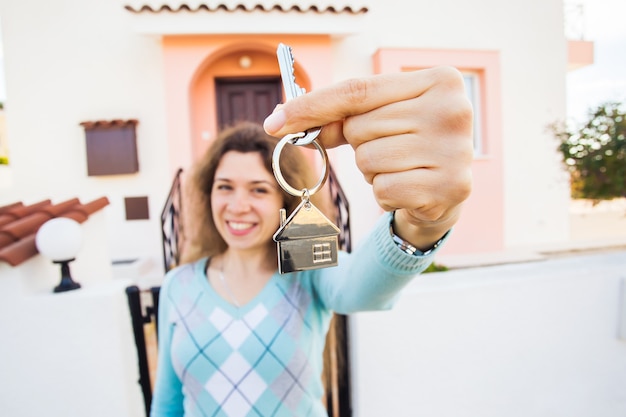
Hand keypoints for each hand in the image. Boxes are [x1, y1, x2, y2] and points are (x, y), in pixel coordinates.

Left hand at [264, 66, 473, 249]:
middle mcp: (454, 111)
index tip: (274, 122)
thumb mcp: (381, 119)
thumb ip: (341, 116)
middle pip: (360, 128)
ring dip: (373, 172)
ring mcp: (456, 151)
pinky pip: (383, 190)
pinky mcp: (451, 188)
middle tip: (391, 149)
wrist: (447, 189)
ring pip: (368, 161)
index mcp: (439, 81)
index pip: (358, 91)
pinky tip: (409, 190)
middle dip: (361, 144)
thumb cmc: (408, 144)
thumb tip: (283, 120)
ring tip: (402, 170)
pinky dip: (385, 194)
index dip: (311, 106)